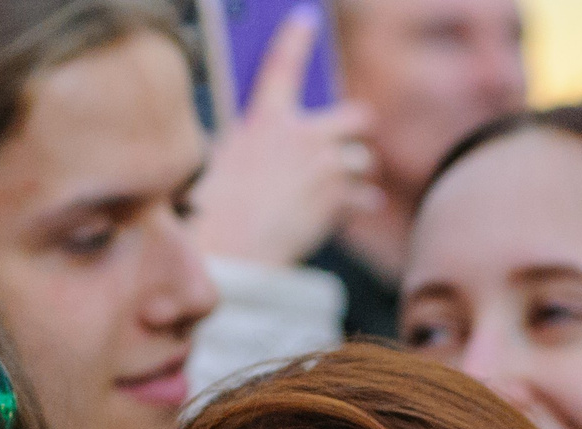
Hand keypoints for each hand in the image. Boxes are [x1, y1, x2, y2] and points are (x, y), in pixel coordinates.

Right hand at [191, 7, 382, 268]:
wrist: (233, 252)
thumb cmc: (217, 211)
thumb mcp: (224, 161)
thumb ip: (255, 140)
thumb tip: (274, 140)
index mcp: (264, 119)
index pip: (282, 63)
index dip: (296, 36)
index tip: (308, 17)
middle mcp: (302, 135)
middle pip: (356, 116)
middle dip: (355, 126)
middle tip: (350, 134)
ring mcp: (326, 167)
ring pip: (362, 159)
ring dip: (354, 171)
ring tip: (337, 185)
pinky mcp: (340, 200)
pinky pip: (364, 196)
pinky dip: (359, 203)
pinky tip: (352, 207)